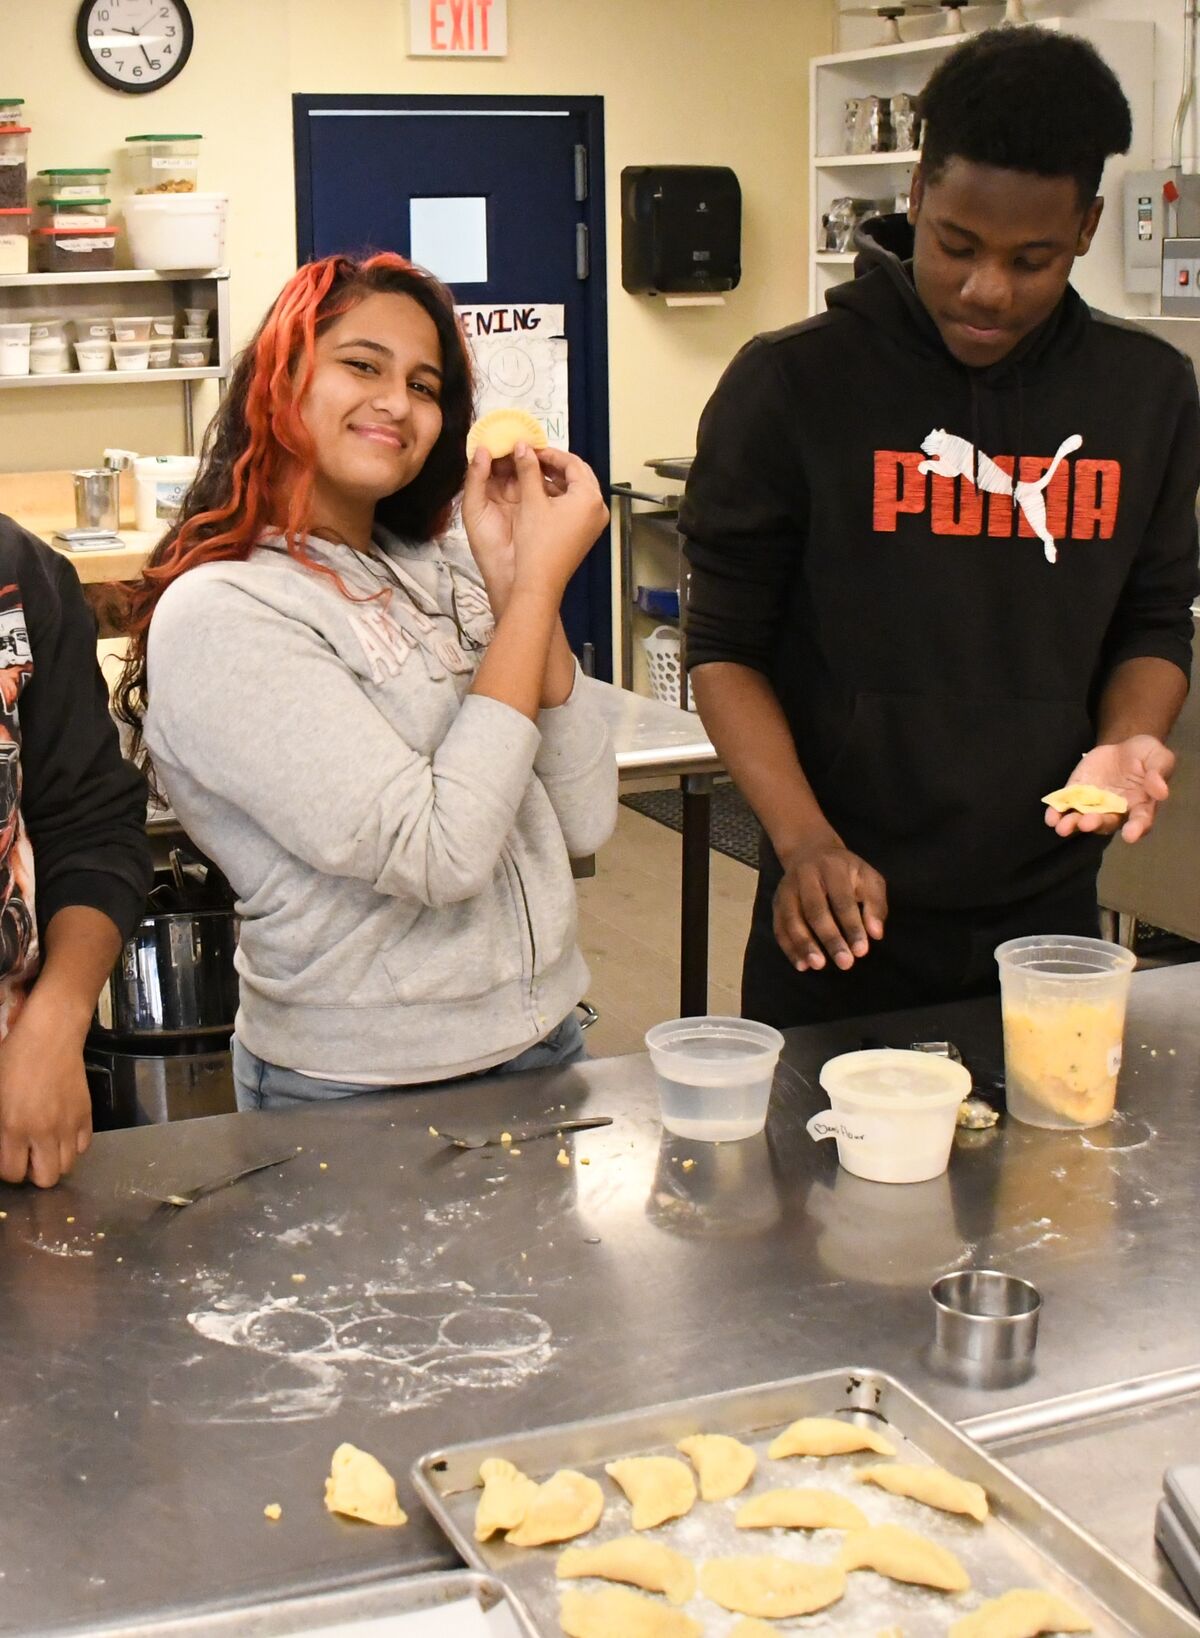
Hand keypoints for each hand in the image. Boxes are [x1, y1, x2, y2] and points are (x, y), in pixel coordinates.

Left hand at [0, 994, 92, 1187]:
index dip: (9, 1169)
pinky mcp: (86, 1115)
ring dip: (54, 1160)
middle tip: (28, 1156)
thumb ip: (0, 1127)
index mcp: (14, 1127)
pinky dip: (72, 1145)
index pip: (13, 1173)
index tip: (9, 1158)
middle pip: (46, 1179)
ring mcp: (68, 1124)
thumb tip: (5, 1145)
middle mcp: (44, 1131)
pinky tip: (62, 1131)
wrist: (49, 1037)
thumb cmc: (14, 1060)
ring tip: (46, 1144)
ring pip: (67, 1166)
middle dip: (34, 1172)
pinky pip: (82, 1146)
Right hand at [464, 444, 607, 607]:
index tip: (531, 448)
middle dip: (555, 465)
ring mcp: (594, 522)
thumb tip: (523, 446)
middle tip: (533, 458)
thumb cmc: (537, 544)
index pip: (573, 463)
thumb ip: (529, 469)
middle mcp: (598, 508)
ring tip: (533, 473)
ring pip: (577, 490)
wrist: (539, 581)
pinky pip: (576, 505)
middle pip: (579, 475)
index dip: (550, 453)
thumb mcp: (531, 501)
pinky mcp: (587, 532)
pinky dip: (561, 496)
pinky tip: (540, 493)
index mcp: (590, 497)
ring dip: (557, 479)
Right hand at [773, 831, 888, 970]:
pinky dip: (789, 947)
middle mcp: (805, 876)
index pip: (842, 900)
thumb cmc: (846, 871)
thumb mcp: (868, 878)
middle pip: (815, 910)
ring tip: (818, 965)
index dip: (852, 926)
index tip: (861, 951)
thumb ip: (875, 904)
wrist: (810, 851)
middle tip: (845, 964)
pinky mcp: (776, 902)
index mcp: (832, 868)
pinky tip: (802, 965)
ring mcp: (787, 889)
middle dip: (830, 939)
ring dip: (804, 945)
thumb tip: (876, 934)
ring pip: (792, 919)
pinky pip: (779, 927)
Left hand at [1045, 734, 1174, 844]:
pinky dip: (1057, 813)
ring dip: (1073, 824)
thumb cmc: (1145, 756)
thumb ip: (1159, 772)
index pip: (1141, 821)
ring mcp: (1094, 805)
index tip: (1130, 835)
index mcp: (1141, 806)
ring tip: (1063, 827)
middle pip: (1106, 823)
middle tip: (1087, 823)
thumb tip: (1161, 792)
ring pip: (1083, 819)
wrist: (1122, 747)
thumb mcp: (1158, 756)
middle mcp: (1116, 811)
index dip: (1136, 829)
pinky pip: (1065, 806)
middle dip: (1096, 824)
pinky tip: (1051, 817)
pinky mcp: (1076, 794)